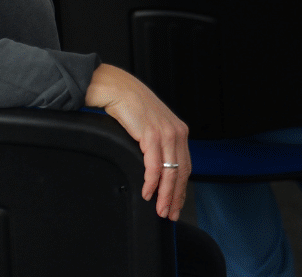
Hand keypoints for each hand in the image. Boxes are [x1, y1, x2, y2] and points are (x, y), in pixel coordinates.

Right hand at [86, 63, 190, 218]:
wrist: (115, 87)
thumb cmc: (128, 104)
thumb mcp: (150, 124)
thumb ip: (158, 142)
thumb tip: (157, 166)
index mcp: (179, 131)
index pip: (186, 167)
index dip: (182, 189)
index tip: (177, 203)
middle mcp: (177, 133)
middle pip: (182, 173)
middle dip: (176, 197)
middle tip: (170, 214)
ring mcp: (166, 134)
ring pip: (170, 174)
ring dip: (165, 195)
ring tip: (160, 209)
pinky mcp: (151, 135)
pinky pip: (154, 166)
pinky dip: (151, 183)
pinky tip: (146, 192)